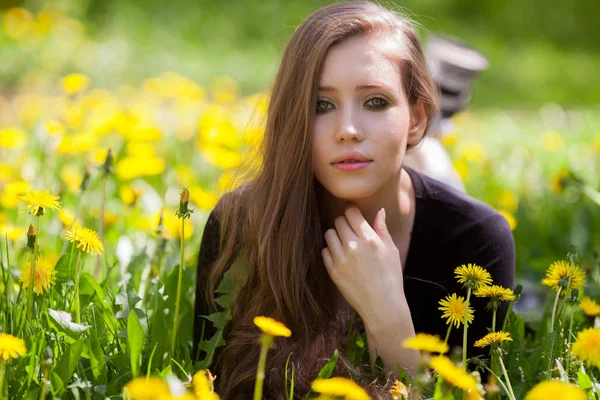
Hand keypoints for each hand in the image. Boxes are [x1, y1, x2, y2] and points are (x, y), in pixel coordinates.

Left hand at [321, 205, 406, 328]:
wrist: (382, 306)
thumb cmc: (390, 277)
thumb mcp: (391, 251)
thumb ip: (382, 229)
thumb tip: (379, 211)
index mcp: (369, 239)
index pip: (351, 213)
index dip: (351, 210)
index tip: (352, 213)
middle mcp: (353, 247)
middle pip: (339, 221)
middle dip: (344, 222)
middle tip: (350, 229)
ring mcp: (341, 259)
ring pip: (329, 234)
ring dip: (336, 235)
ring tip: (345, 243)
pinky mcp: (333, 271)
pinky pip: (324, 251)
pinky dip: (331, 251)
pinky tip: (341, 256)